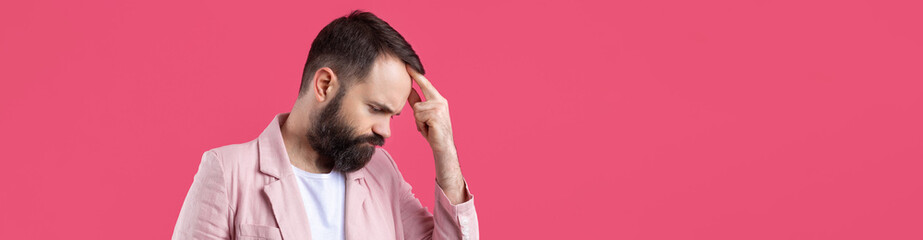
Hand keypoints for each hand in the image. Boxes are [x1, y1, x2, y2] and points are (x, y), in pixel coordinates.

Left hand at [406, 65, 466, 203]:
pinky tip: (429, 131)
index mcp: (438, 99)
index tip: (408, 65)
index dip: (416, 75)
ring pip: (416, 111)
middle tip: (424, 118)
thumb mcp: (423, 115)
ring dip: (418, 122)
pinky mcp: (435, 115)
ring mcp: (439, 108)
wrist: (443, 147)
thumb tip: (408, 91)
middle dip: (418, 115)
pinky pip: (418, 117)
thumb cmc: (433, 132)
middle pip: (417, 102)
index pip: (425, 85)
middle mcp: (440, 101)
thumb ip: (417, 102)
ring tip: (428, 128)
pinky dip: (421, 126)